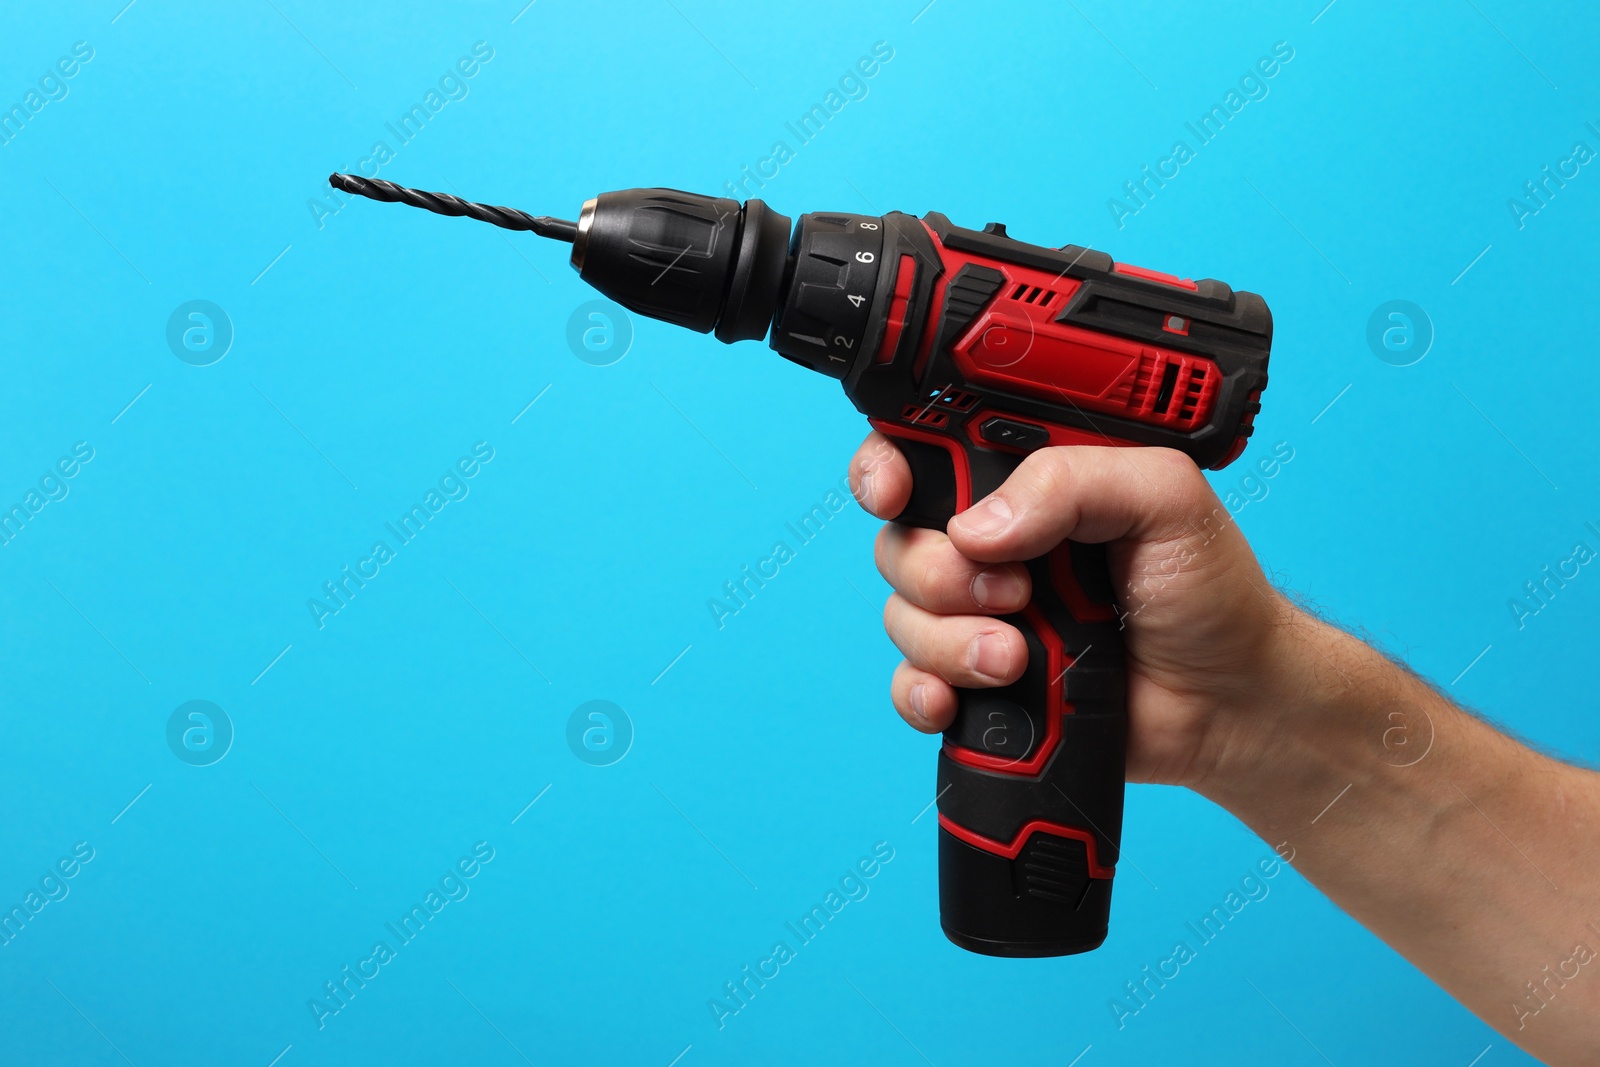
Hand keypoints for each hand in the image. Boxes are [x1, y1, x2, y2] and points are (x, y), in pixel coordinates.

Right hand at [847, 431, 1296, 788]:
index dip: (889, 466)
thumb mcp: (1166, 498)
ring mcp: (980, 614)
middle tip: (1015, 592)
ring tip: (1020, 658)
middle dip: (939, 573)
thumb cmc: (1208, 592)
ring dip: (950, 641)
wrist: (1229, 704)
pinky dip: (924, 693)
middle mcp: (992, 543)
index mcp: (1027, 482)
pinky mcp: (975, 682)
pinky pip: (908, 683)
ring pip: (902, 615)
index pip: (925, 450)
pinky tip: (961, 697)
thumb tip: (978, 527)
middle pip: (899, 540)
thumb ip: (1075, 481)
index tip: (893, 492)